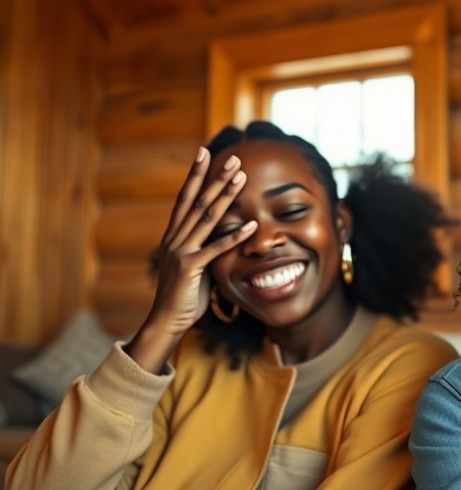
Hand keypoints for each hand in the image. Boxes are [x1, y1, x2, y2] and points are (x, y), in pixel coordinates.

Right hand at [127, 147, 257, 370]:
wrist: (166, 322)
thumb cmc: (184, 295)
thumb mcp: (195, 265)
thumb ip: (205, 247)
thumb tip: (222, 234)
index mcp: (175, 235)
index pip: (185, 197)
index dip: (195, 174)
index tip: (205, 152)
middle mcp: (175, 239)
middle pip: (197, 201)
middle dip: (215, 178)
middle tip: (233, 158)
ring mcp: (180, 252)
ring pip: (206, 218)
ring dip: (225, 196)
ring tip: (241, 178)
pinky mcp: (189, 269)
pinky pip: (215, 249)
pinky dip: (234, 237)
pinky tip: (250, 225)